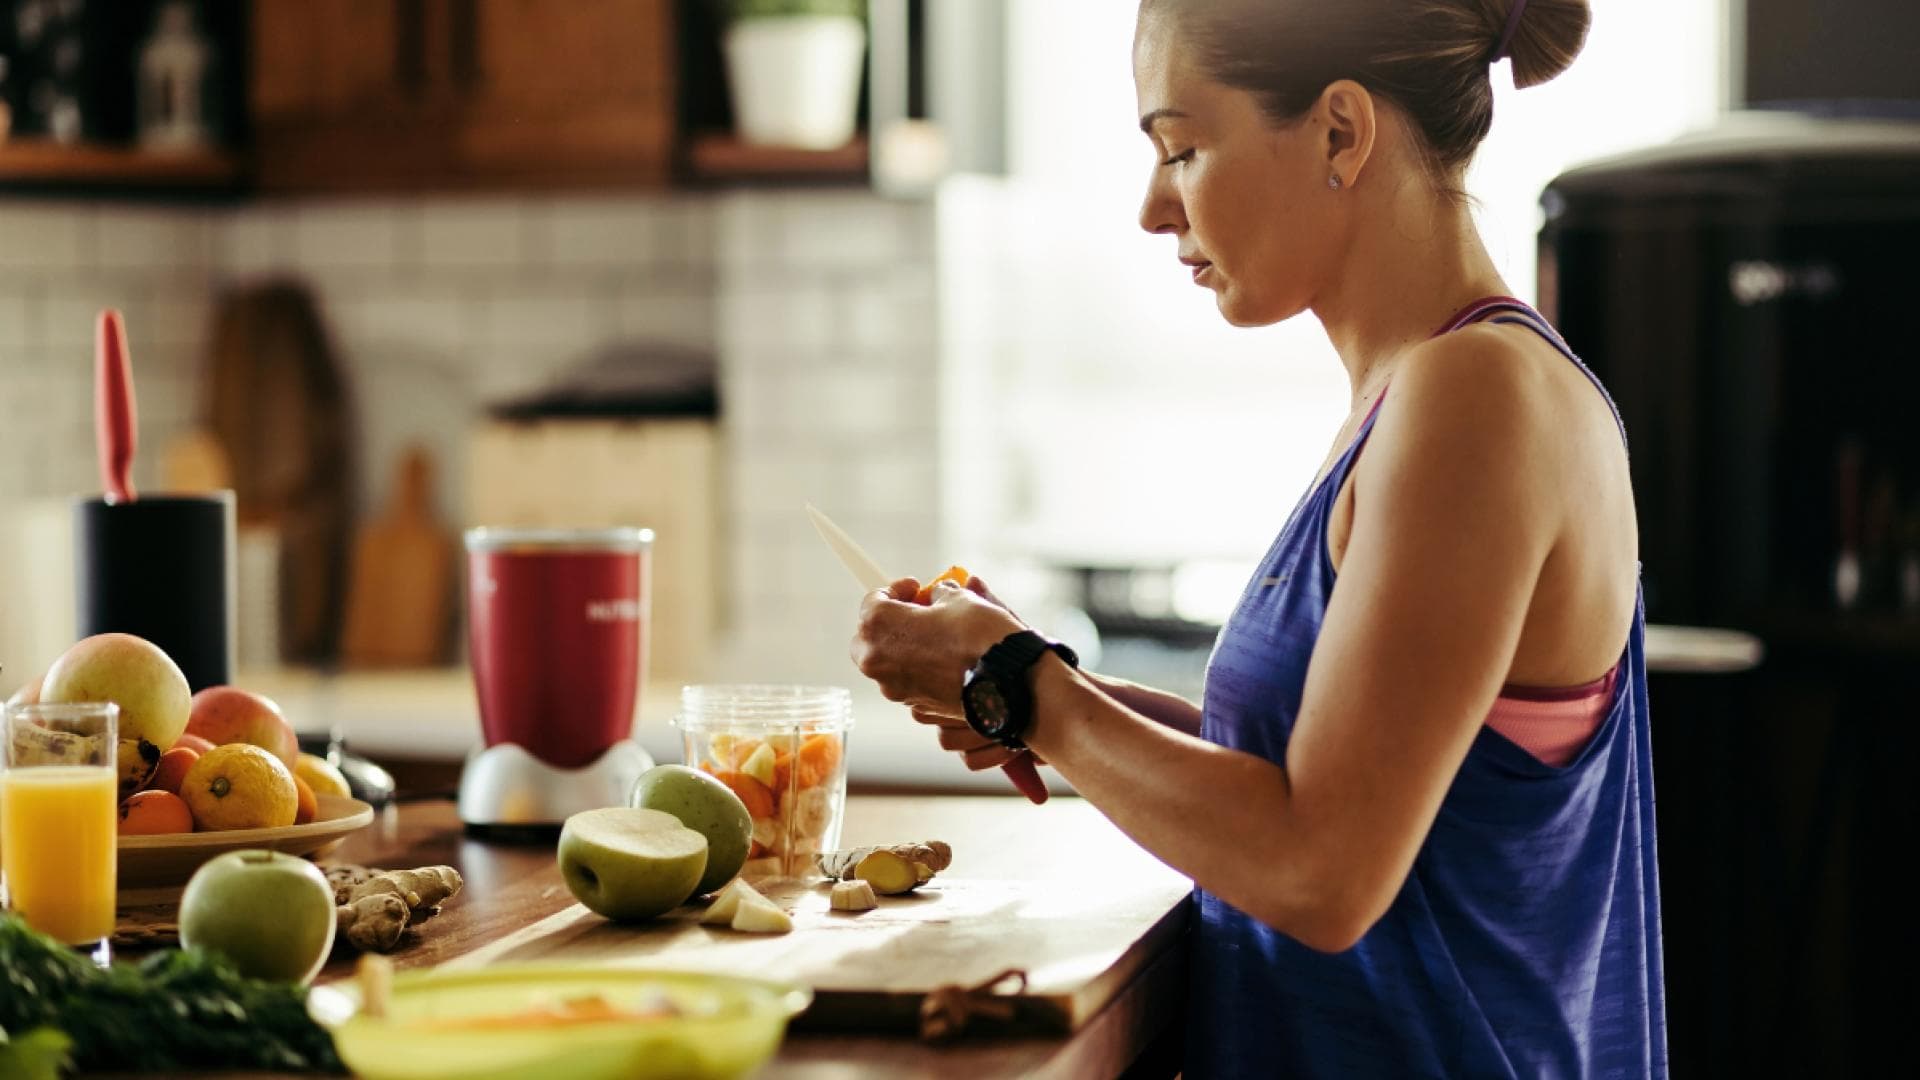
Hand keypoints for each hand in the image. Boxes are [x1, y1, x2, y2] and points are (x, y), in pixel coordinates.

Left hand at [852, 577, 1020, 713]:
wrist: (1008, 683)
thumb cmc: (980, 636)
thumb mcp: (959, 599)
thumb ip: (939, 595)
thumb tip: (938, 596)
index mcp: (878, 625)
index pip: (873, 600)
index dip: (897, 590)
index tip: (916, 588)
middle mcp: (876, 660)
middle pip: (870, 636)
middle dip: (892, 622)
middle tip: (920, 612)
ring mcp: (894, 687)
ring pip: (888, 662)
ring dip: (905, 647)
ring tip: (938, 636)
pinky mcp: (916, 705)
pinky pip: (908, 681)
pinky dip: (920, 669)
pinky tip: (947, 660)